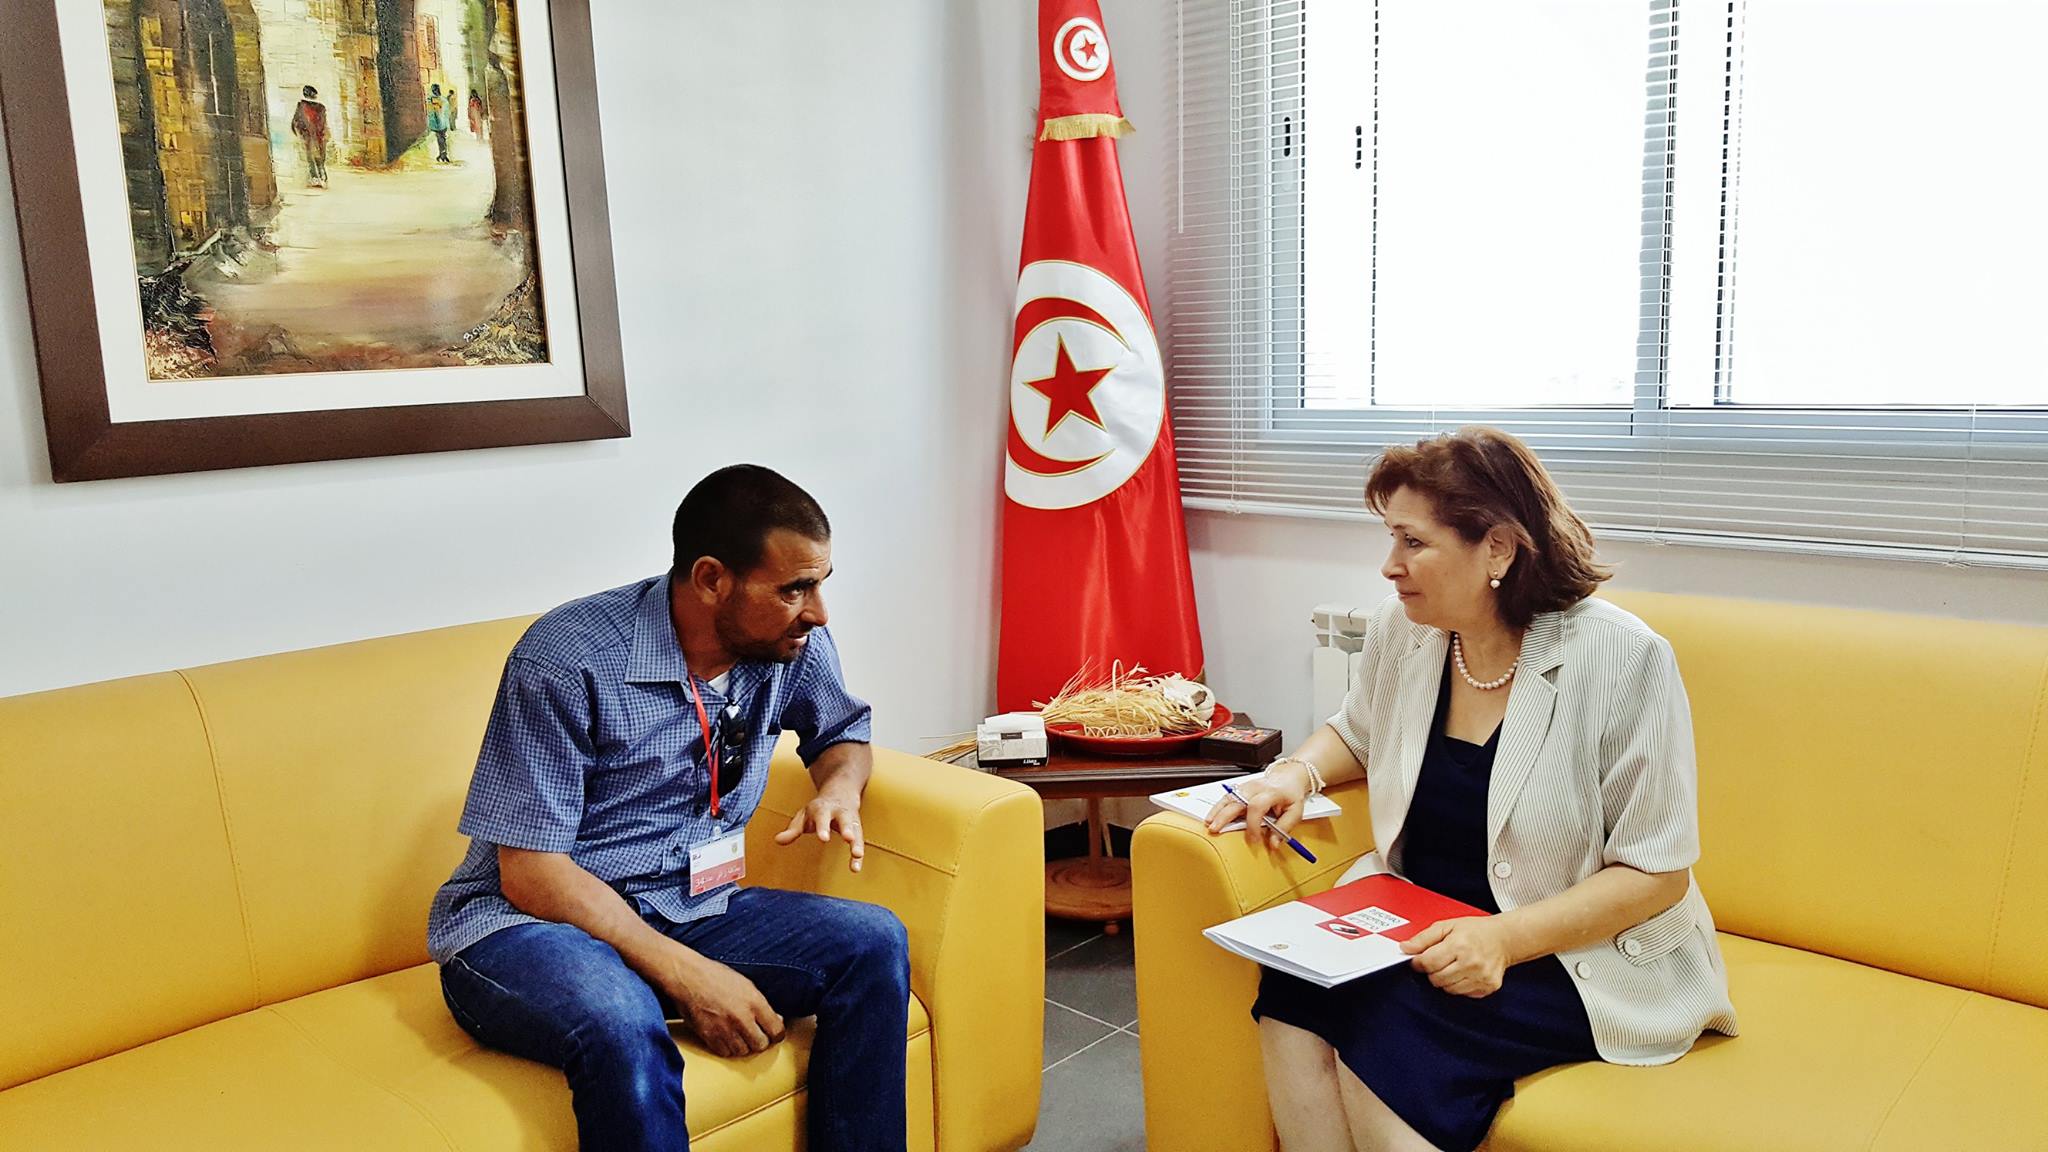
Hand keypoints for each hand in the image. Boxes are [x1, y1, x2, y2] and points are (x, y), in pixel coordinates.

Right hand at [660, 950, 784, 1056]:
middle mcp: (742, 1018)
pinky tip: (726, 1037)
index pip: (776, 1030)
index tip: (773, 1034)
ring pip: (743, 1051)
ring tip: (739, 1035)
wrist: (687, 977)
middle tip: (756, 1035)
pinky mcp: (709, 1036)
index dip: (777, 1034)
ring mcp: (725, 1029)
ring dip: (743, 1046)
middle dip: (761, 1041)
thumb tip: (776, 1020)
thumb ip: (761, 1004)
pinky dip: (727, 1048)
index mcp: (755, 1002)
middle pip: (761, 1045)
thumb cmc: (715, 976)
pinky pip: (725, 1052)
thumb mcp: (745, 984)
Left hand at [772, 793, 865, 871]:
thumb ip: (792, 830)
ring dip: (857, 843)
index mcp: (823, 809)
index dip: (823, 827)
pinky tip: (855, 868)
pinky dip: (858, 856)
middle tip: (848, 838)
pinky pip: (859, 842)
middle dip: (847, 829)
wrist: (840, 793)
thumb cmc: (818, 809)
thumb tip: (777, 840)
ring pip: (856, 831)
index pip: (823, 817)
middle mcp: (840, 813)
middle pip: (845, 820)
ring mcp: (851, 821)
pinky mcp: (857, 830)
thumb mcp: (803, 816)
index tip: (824, 838)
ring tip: (857, 855)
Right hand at [1203, 761, 1310, 849]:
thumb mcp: (1295, 812)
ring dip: (1217, 810)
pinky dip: (1218, 807)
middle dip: (1224, 815)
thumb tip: (1273, 844)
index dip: (1253, 824)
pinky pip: (1227, 797)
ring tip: (1208, 823)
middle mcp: (1256, 787)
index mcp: (1271, 792)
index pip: (1257, 806)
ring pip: (1228, 797)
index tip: (1253, 839)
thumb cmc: (1291, 794)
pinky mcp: (1241, 788)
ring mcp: (1247, 786)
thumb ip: (1284, 828)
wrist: (1288, 777)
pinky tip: (1212, 816)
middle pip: (1236, 799)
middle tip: (1215, 829)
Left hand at [1402, 916, 1514, 997]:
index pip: (1428, 963)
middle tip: (1439, 960)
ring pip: (1448, 989)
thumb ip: (1423, 938)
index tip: (1419, 960)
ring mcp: (1481, 977)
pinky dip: (1459, 985)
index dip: (1419, 962)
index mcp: (1459, 945)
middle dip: (1432, 971)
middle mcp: (1471, 962)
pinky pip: (1463, 993)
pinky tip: (1464, 972)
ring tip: (1453, 965)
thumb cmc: (1476, 931)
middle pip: (1436, 979)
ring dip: (1445, 979)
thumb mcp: (1447, 926)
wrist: (1504, 938)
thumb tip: (1405, 948)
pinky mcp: (1488, 987)